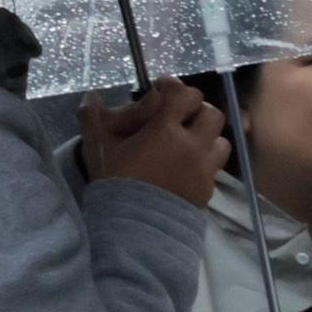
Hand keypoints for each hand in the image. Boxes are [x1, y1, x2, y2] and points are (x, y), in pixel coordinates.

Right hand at [77, 81, 229, 207]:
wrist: (134, 225)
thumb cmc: (115, 181)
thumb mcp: (98, 147)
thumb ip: (93, 118)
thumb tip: (91, 96)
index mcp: (166, 129)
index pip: (184, 94)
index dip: (173, 86)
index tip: (161, 88)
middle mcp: (192, 144)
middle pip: (210, 113)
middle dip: (195, 110)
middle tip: (178, 116)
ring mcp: (204, 167)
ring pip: (220, 139)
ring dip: (206, 136)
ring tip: (189, 142)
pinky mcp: (208, 187)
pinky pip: (215, 166)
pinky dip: (206, 160)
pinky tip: (188, 166)